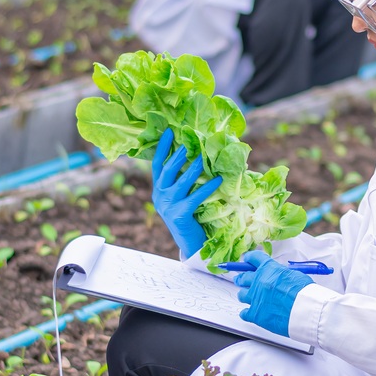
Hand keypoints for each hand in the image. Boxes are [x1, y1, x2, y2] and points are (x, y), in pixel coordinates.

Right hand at [152, 130, 221, 259]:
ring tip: (202, 157)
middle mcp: (159, 197)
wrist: (191, 244)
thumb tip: (195, 157)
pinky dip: (208, 187)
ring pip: (181, 182)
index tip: (168, 131)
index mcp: (158, 191)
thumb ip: (182, 181)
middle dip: (178, 155)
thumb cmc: (190, 217)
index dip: (162, 148)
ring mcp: (168, 206)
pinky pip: (196, 196)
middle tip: (188, 142)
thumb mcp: (180, 197)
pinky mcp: (180, 214)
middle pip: (168, 171)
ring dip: (193, 168)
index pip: (157, 165)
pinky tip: (218, 179)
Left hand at [233, 250, 312, 336]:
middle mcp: (259, 282)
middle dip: (241, 278)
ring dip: (245, 295)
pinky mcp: (255, 314)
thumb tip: (275, 277)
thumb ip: (279, 275)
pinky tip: (249, 313)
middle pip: (243, 277)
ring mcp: (255, 298)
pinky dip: (246, 313)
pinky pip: (244, 313)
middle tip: (240, 279)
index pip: (254, 258)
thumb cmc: (304, 293)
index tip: (246, 259)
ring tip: (247, 297)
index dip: (249, 258)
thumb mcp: (293, 275)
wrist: (305, 310)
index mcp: (269, 269)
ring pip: (241, 295)